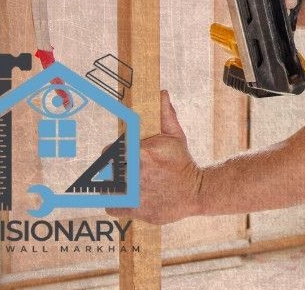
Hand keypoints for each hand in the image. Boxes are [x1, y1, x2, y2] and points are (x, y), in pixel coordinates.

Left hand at [105, 90, 203, 224]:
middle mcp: (136, 174)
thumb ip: (165, 115)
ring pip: (107, 189)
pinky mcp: (136, 210)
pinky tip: (127, 198)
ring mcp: (135, 195)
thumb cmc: (183, 162)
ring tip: (126, 184)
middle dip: (113, 169)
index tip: (120, 154)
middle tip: (125, 170)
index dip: (112, 152)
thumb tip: (162, 93)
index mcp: (143, 153)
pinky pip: (112, 207)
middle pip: (107, 170)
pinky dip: (116, 204)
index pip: (110, 151)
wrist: (197, 191)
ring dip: (112, 187)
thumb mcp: (176, 136)